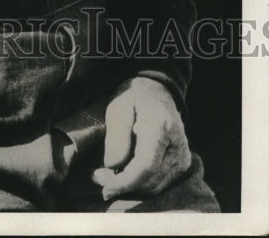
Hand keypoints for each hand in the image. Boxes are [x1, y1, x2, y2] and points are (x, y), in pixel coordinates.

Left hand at [91, 77, 190, 201]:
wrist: (157, 92)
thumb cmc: (134, 98)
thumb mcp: (118, 107)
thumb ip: (116, 135)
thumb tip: (113, 166)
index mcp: (161, 126)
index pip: (146, 165)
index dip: (125, 182)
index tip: (105, 189)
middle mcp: (178, 146)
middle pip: (150, 180)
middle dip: (123, 185)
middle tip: (98, 176)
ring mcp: (183, 158)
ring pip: (154, 187)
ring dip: (130, 187)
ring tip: (108, 174)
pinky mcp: (182, 166)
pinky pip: (159, 185)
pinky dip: (139, 185)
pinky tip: (123, 173)